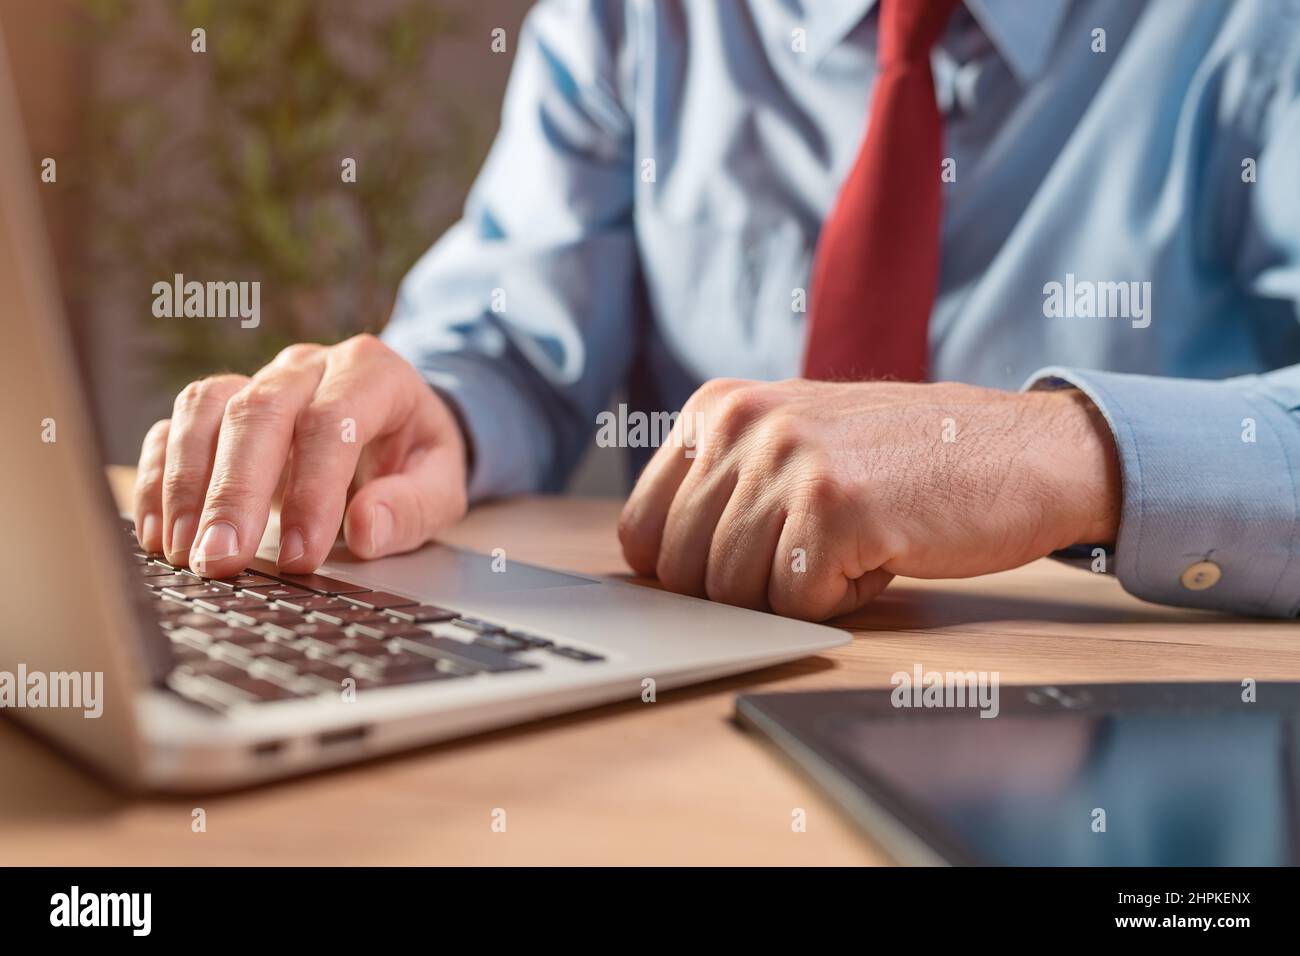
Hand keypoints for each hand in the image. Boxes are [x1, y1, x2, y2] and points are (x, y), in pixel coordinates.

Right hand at [133, 334, 467, 578]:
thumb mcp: (442, 483)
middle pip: (258, 412)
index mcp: (372, 372)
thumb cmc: (415, 454)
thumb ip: (413, 507)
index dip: (313, 491)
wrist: (397, 421)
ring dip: (186, 483)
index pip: (332, 422)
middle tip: (222, 560)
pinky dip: (158, 477)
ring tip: (184, 552)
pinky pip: (174, 426)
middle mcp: (308, 367)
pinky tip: (161, 534)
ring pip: (205, 408)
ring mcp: (257, 378)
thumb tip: (364, 529)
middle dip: (235, 492)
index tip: (301, 557)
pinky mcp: (220, 405)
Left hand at [618, 379, 1120, 620]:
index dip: (689, 574)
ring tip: (850, 544)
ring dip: (796, 593)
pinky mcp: (836, 510)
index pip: (641, 532)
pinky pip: (796, 606)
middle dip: (744, 591)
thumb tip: (653, 566)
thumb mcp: (790, 441)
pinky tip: (881, 554)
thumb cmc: (905, 461)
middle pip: (684, 574)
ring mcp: (788, 463)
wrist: (1022, 450)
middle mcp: (742, 425)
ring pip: (734, 596)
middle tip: (812, 554)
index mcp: (717, 407)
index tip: (742, 568)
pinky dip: (841, 601)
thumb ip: (720, 486)